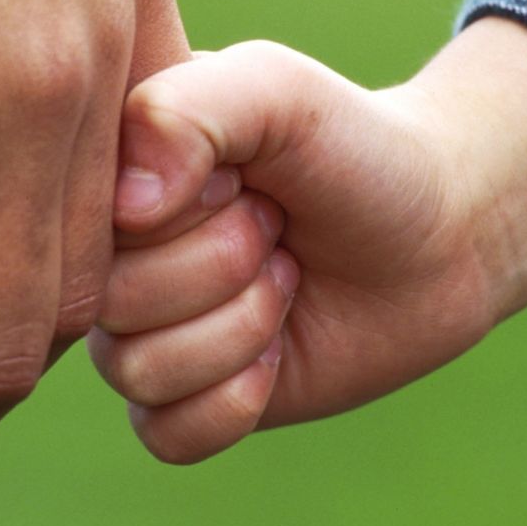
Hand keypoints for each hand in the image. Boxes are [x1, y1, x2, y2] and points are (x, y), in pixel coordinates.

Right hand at [88, 19, 526, 462]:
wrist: (438, 233)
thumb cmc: (353, 148)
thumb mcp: (278, 90)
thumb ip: (187, 110)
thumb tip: (124, 211)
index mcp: (107, 170)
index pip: (87, 222)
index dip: (185, 210)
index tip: (242, 175)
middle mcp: (110, 253)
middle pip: (111, 302)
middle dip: (224, 266)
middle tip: (277, 229)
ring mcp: (142, 329)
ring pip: (137, 371)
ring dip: (241, 328)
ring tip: (286, 279)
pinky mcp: (183, 400)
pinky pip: (166, 435)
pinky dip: (236, 401)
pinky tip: (280, 355)